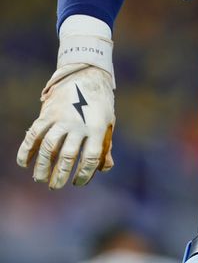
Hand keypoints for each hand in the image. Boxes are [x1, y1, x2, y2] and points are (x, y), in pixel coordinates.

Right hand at [17, 63, 114, 188]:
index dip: (84, 174)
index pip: (90, 158)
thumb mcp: (108, 123)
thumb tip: (105, 168)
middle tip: (55, 186)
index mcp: (97, 128)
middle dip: (59, 174)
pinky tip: (23, 163)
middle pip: (67, 156)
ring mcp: (62, 118)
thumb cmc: (100, 104)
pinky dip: (26, 149)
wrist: (87, 76)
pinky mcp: (48, 113)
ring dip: (42, 166)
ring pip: (48, 147)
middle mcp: (79, 124)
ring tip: (40, 178)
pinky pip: (34, 134)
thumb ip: (105, 145)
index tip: (77, 183)